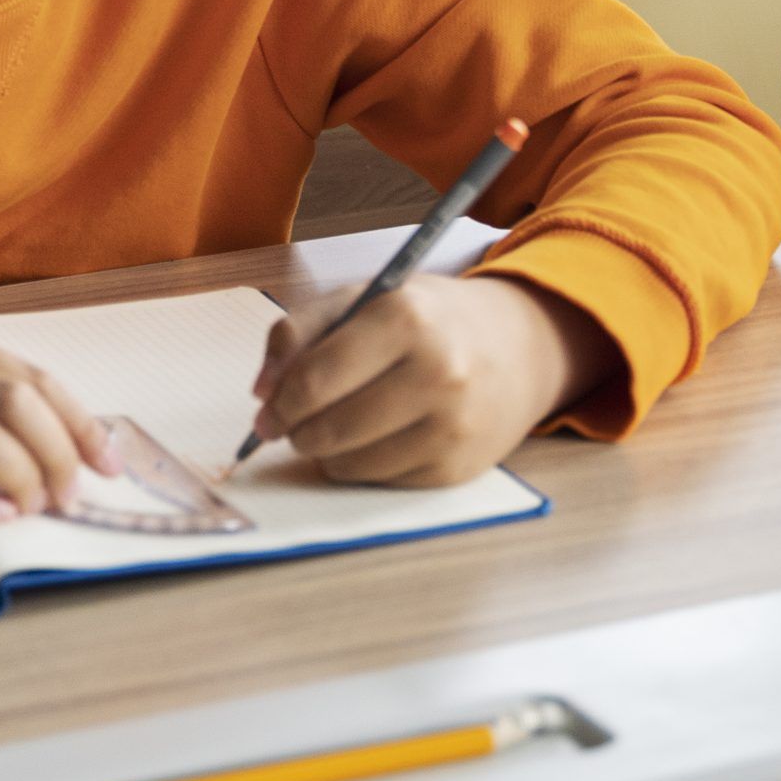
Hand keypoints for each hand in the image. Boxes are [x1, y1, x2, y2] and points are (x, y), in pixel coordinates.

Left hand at [248, 273, 609, 487]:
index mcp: (404, 317)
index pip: (313, 381)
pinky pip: (379, 480)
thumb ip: (299, 332)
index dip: (278, 405)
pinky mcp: (457, 466)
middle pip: (326, 429)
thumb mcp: (364, 299)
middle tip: (292, 425)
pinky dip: (362, 465)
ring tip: (334, 427)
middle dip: (295, 432)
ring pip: (348, 464)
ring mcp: (451, 424)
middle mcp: (436, 371)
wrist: (518, 347)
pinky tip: (375, 438)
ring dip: (326, 452)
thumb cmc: (428, 320)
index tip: (266, 413)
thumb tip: (262, 392)